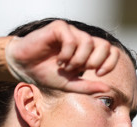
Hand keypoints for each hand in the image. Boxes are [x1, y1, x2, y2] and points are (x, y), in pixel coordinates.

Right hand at [5, 20, 119, 92]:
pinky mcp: (59, 28)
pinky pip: (72, 39)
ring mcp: (71, 32)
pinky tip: (59, 60)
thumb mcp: (71, 85)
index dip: (110, 62)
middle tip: (78, 69)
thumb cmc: (46, 73)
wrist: (25, 68)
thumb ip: (89, 87)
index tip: (99, 74)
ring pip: (88, 42)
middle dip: (94, 61)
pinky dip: (67, 54)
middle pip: (104, 45)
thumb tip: (108, 89)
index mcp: (88, 52)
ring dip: (77, 59)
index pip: (111, 50)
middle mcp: (82, 39)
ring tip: (64, 66)